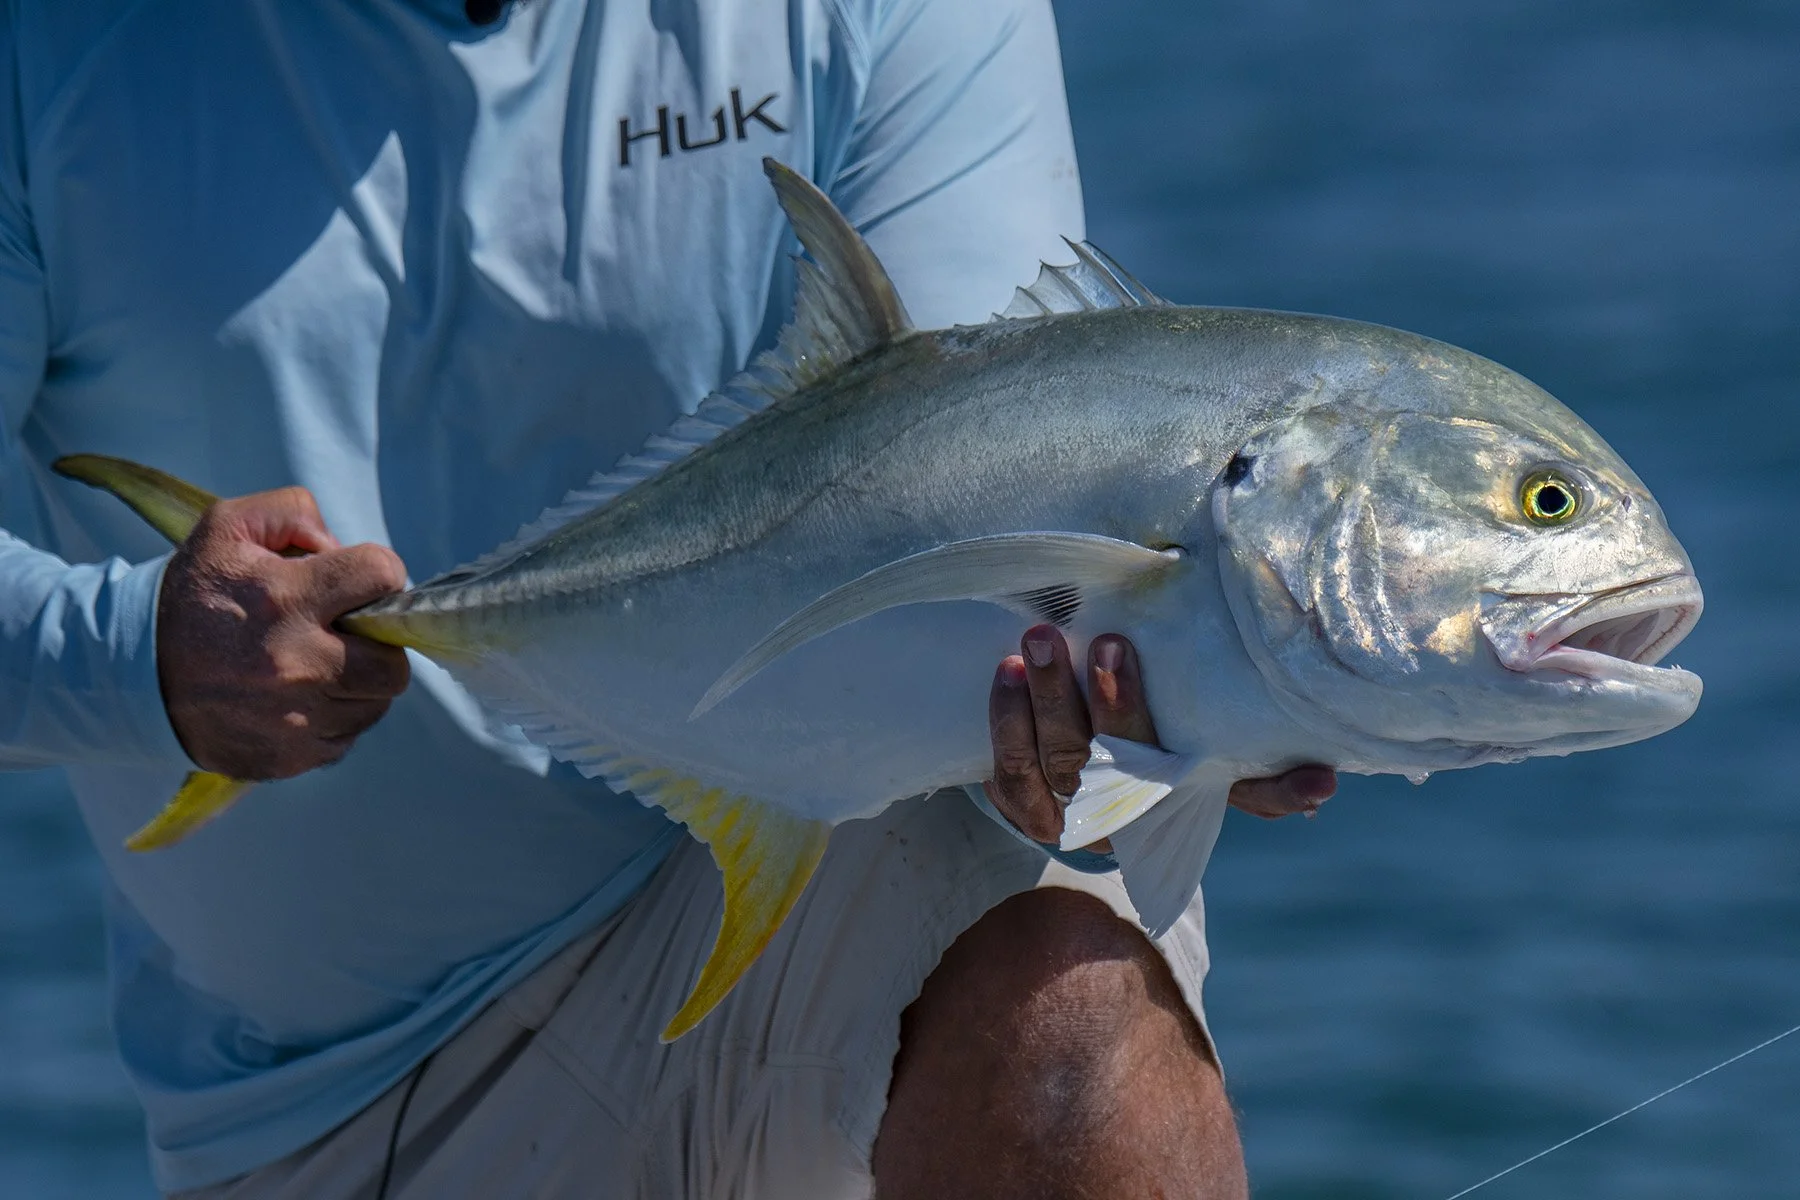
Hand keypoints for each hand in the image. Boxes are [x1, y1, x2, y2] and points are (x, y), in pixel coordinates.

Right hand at [156, 487, 410, 778]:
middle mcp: (297, 663)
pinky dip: (333, 719)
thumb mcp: (229, 527)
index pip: (383, 575)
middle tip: (348, 634)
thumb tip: (342, 549)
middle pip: (393, 662)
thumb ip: (295, 514)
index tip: (356, 581)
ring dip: (360, 683)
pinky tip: (301, 699)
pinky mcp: (288, 757)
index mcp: (286, 598)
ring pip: (375, 704)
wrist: (133, 673)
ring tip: (322, 665)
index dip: (378, 572)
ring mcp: (294, 718)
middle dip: (379, 643)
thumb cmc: (194, 596)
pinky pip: (345, 739)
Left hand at [983, 625, 1336, 844]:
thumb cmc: (1128, 723)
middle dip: (1122, 707)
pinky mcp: (1023, 806)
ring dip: (1053, 699)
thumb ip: (1217, 702)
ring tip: (1041, 640)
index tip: (1320, 778)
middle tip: (1115, 646)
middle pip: (1133, 767)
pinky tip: (1006, 673)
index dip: (1285, 791)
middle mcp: (1139, 812)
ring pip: (1065, 760)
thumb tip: (1296, 677)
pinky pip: (1010, 768)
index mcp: (1190, 790)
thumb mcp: (1177, 713)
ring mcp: (1077, 814)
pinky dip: (1007, 720)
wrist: (1040, 757)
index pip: (1252, 795)